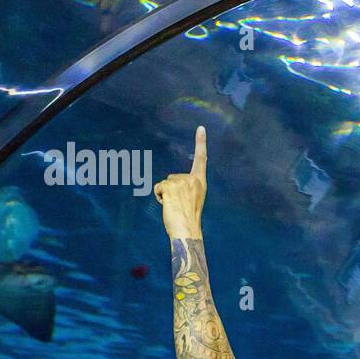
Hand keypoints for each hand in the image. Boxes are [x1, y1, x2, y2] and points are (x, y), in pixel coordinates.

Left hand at [154, 126, 206, 240]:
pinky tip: (166, 205)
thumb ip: (187, 189)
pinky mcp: (171, 186)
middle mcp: (192, 180)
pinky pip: (158, 188)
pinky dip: (158, 196)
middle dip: (170, 190)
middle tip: (178, 206)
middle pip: (172, 177)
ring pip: (164, 183)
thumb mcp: (192, 200)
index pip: (201, 159)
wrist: (187, 231)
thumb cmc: (188, 220)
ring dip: (164, 195)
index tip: (201, 128)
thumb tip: (170, 184)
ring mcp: (182, 182)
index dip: (201, 143)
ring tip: (173, 207)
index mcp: (200, 183)